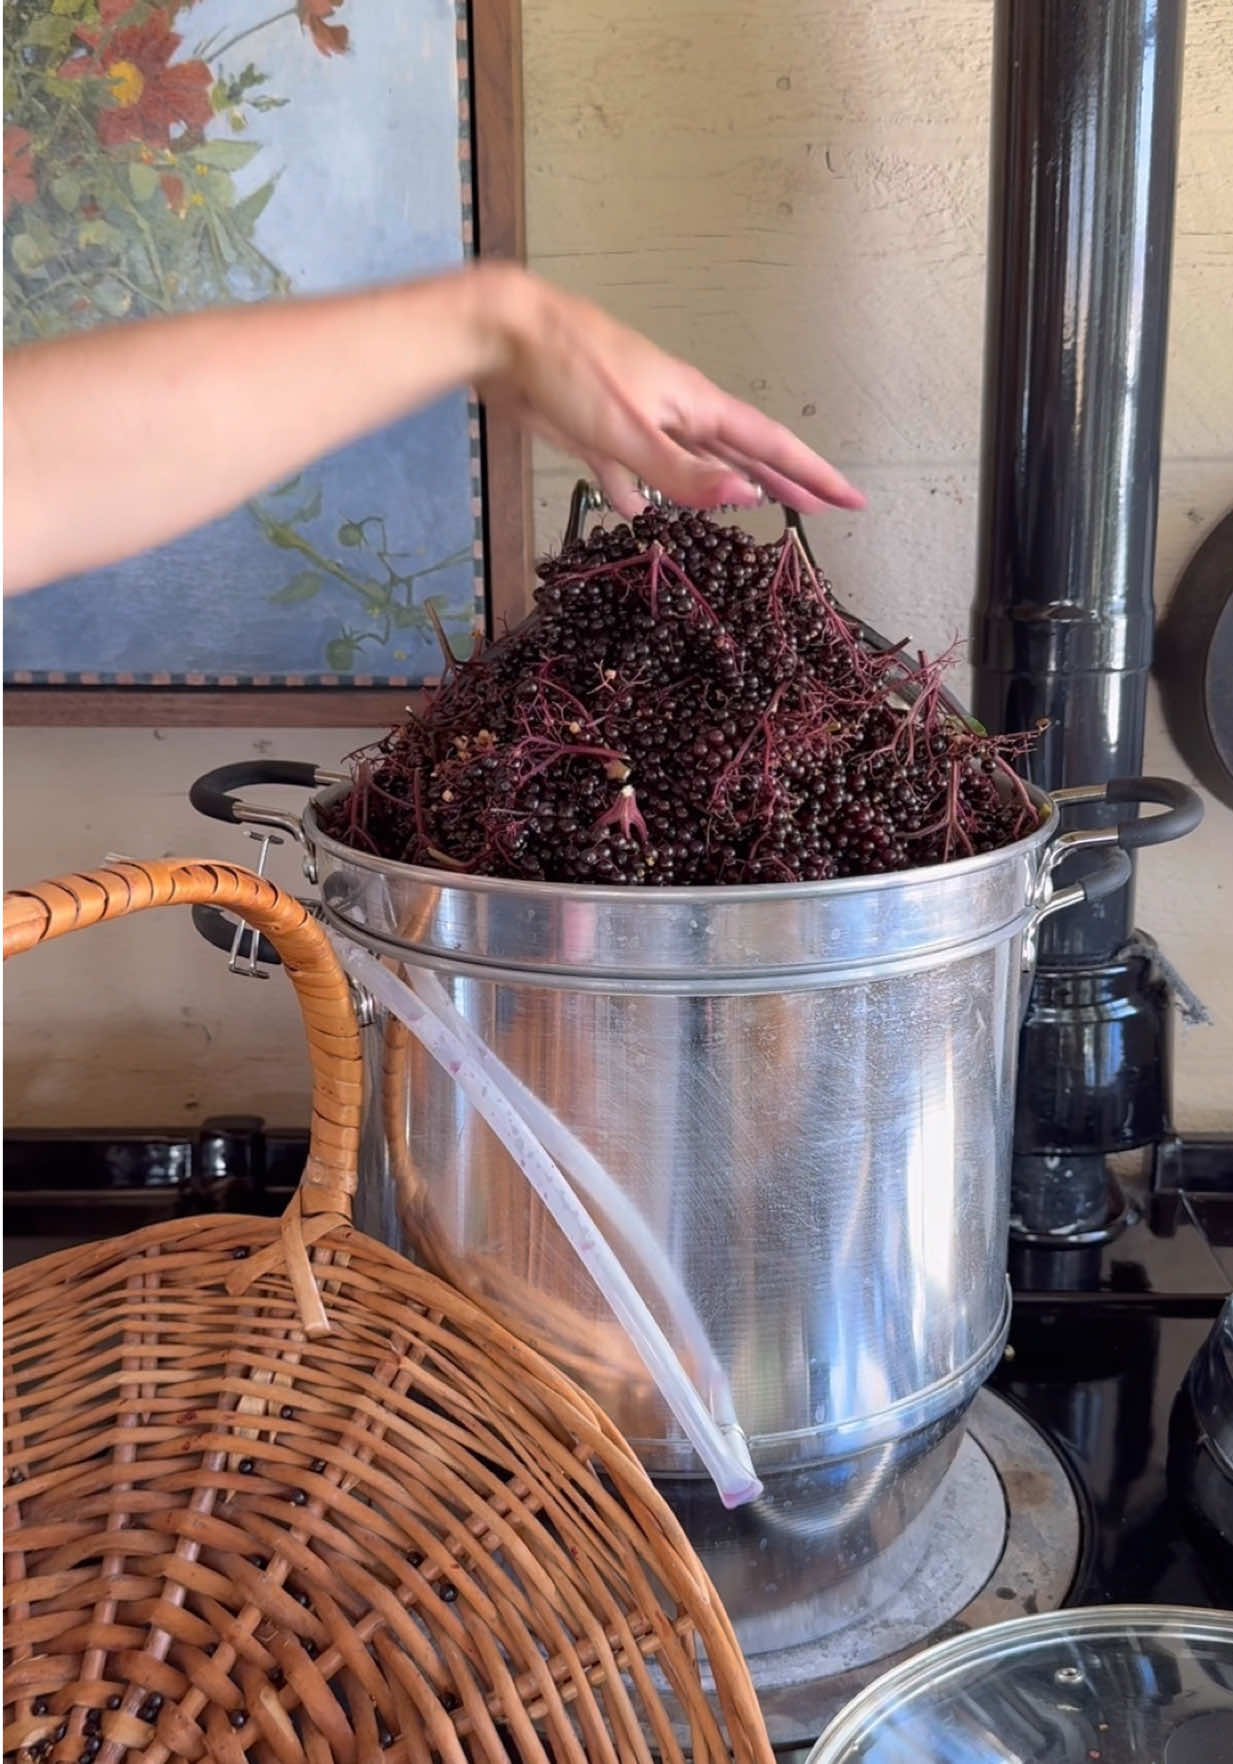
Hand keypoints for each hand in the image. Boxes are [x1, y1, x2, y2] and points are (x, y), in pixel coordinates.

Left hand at [475, 266, 864, 519]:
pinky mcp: (598, 429)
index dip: (811, 475)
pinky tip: (634, 510)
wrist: (504, 337)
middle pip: (741, 453)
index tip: (849, 498)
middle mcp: (675, 409)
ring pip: (691, 458)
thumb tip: (748, 499)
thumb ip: (686, 473)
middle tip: (823, 505)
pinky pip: (628, 467)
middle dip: (783, 481)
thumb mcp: (631, 434)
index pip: (769, 446)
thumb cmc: (569, 374)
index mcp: (694, 405)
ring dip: (721, 484)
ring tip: (752, 506)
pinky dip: (636, 491)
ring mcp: (638, 417)